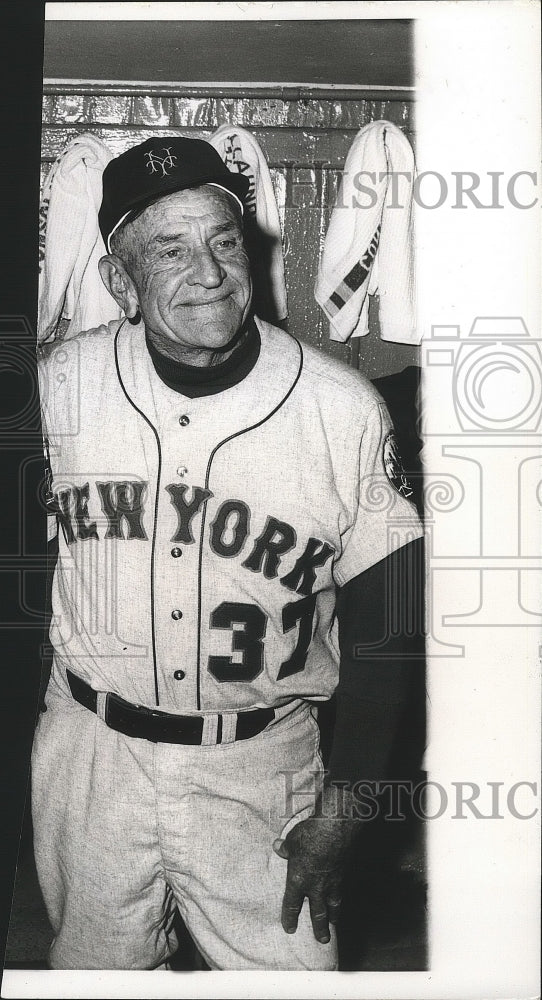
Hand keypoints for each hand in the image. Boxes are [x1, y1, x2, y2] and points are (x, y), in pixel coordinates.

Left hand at [273, 786, 357, 943]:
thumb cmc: (310, 833)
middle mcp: (316, 886)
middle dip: (319, 928)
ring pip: (333, 905)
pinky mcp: (344, 873)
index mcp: (298, 880)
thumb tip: (278, 847)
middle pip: (317, 913)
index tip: (290, 928)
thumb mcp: (292, 840)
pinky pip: (342, 890)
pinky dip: (341, 897)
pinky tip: (342, 899)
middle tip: (322, 940)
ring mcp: (332, 881)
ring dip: (334, 917)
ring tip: (334, 925)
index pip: (292, 904)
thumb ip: (286, 848)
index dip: (290, 917)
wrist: (336, 828)